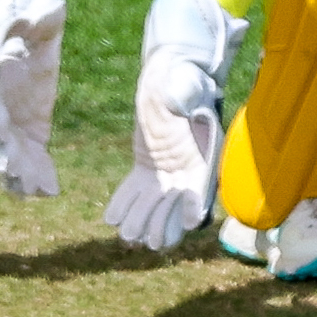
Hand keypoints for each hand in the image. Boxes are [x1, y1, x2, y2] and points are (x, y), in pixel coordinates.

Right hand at [0, 0, 66, 196]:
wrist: (27, 38)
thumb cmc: (31, 25)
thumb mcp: (40, 19)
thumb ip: (42, 17)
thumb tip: (52, 9)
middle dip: (0, 156)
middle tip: (12, 172)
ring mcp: (7, 125)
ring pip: (4, 156)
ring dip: (15, 175)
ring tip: (32, 191)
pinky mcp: (25, 136)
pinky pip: (25, 162)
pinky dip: (33, 177)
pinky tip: (49, 191)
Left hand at [102, 0, 249, 249]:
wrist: (170, 75)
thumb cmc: (183, 78)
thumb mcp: (186, 86)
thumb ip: (183, 96)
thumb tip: (174, 100)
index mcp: (204, 150)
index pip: (203, 183)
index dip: (196, 204)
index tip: (190, 223)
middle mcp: (188, 165)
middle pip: (177, 202)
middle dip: (164, 223)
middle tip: (149, 241)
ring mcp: (167, 169)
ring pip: (155, 202)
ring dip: (142, 219)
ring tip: (128, 236)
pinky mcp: (147, 166)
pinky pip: (136, 189)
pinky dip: (125, 203)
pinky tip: (111, 218)